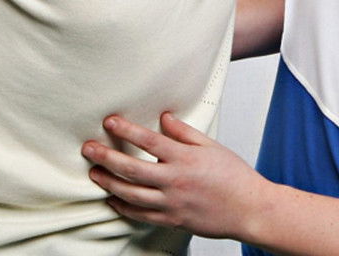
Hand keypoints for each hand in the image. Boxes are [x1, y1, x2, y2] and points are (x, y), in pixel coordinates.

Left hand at [82, 112, 271, 239]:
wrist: (250, 209)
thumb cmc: (235, 177)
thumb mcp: (212, 146)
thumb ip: (185, 132)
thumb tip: (164, 118)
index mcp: (185, 159)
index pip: (149, 141)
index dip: (126, 130)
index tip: (110, 121)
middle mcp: (175, 181)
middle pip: (132, 169)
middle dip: (106, 157)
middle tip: (88, 149)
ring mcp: (172, 203)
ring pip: (131, 194)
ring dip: (108, 183)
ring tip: (94, 173)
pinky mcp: (172, 220)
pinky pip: (140, 215)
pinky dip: (123, 207)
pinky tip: (112, 200)